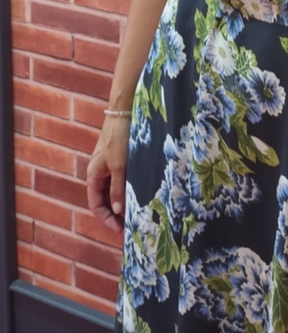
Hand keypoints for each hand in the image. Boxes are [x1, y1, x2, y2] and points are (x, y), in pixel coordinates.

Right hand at [87, 116, 130, 233]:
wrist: (124, 112)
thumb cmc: (119, 139)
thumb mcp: (119, 167)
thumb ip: (118, 190)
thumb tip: (118, 212)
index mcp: (93, 176)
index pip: (96, 205)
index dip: (106, 219)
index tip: (119, 230)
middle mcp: (98, 172)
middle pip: (104, 199)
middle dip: (114, 214)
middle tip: (129, 225)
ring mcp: (108, 165)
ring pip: (113, 190)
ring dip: (122, 202)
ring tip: (135, 214)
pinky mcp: (118, 159)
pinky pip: (120, 180)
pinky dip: (126, 190)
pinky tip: (138, 195)